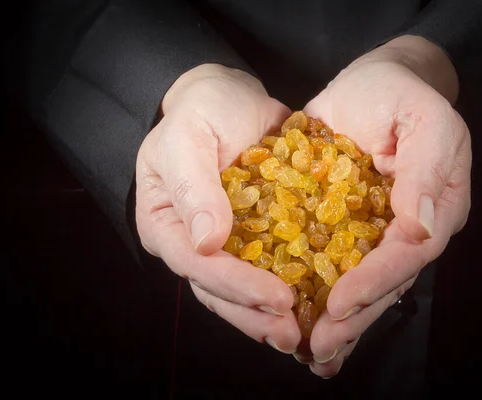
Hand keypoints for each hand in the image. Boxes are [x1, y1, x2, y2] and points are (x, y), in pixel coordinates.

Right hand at [135, 64, 300, 353]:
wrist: (231, 98)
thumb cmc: (201, 110)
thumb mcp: (187, 137)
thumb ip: (193, 185)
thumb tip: (207, 241)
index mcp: (166, 222)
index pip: (196, 264)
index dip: (236, 285)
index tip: (276, 298)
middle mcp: (191, 241)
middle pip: (218, 290)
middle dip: (254, 314)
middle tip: (292, 335)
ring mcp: (223, 243)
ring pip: (242, 289)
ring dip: (270, 314)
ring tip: (304, 335)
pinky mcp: (254, 235)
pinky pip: (270, 267)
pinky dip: (290, 287)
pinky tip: (315, 304)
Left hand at [300, 36, 471, 376]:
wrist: (371, 83)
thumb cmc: (399, 92)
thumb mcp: (423, 118)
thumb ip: (425, 170)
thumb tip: (420, 227)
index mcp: (433, 208)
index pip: (407, 254)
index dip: (375, 282)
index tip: (340, 305)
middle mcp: (405, 227)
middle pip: (383, 281)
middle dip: (353, 316)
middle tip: (319, 347)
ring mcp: (374, 228)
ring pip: (357, 280)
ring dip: (336, 319)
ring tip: (310, 353)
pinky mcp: (342, 222)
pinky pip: (329, 261)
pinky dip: (314, 291)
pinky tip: (295, 320)